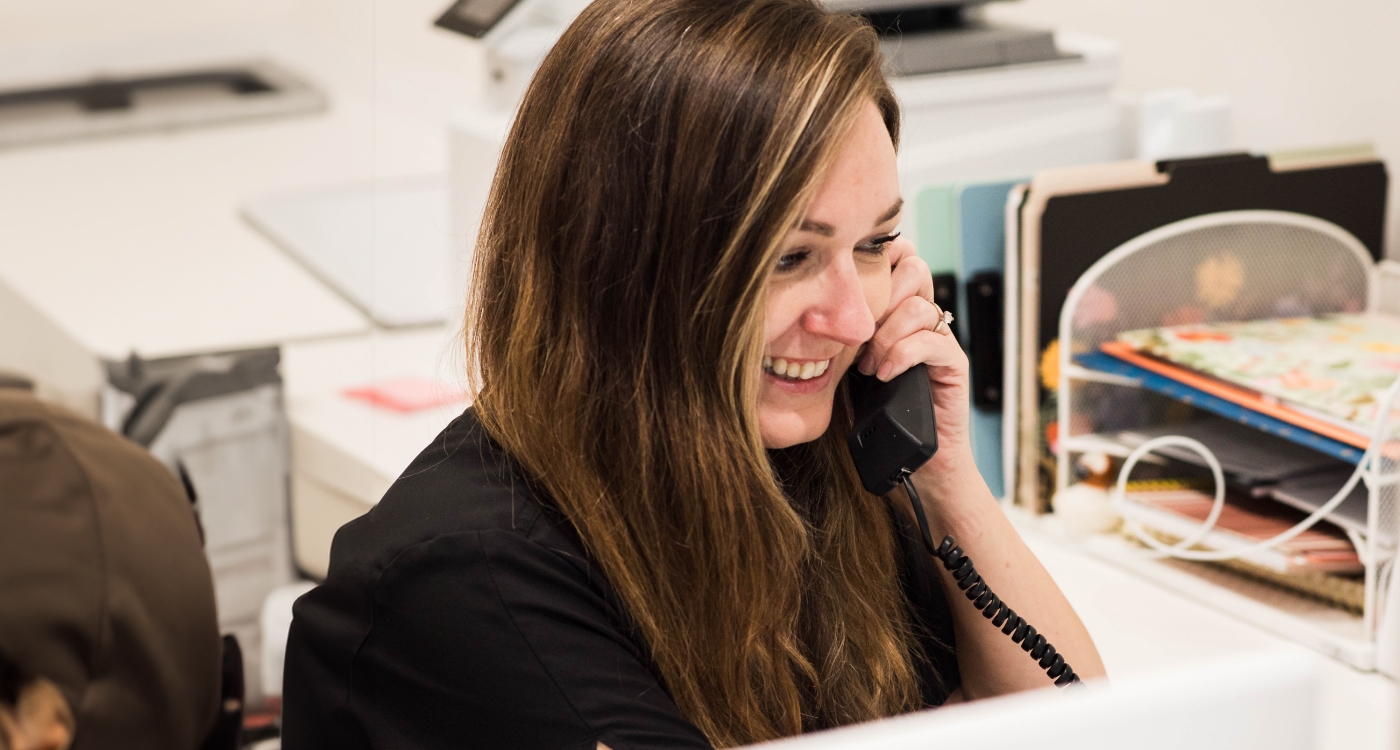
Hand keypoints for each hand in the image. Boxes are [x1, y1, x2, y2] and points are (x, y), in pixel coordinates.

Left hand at [856, 239, 972, 472]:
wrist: (911, 461)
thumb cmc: (873, 415)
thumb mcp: (843, 364)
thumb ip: (835, 334)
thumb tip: (802, 310)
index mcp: (896, 310)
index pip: (897, 257)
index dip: (876, 261)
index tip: (846, 292)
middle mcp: (922, 319)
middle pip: (913, 269)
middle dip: (880, 296)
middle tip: (858, 334)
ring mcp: (940, 340)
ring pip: (920, 305)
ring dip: (887, 334)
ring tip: (869, 366)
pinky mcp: (954, 364)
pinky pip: (934, 340)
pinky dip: (904, 354)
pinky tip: (885, 374)